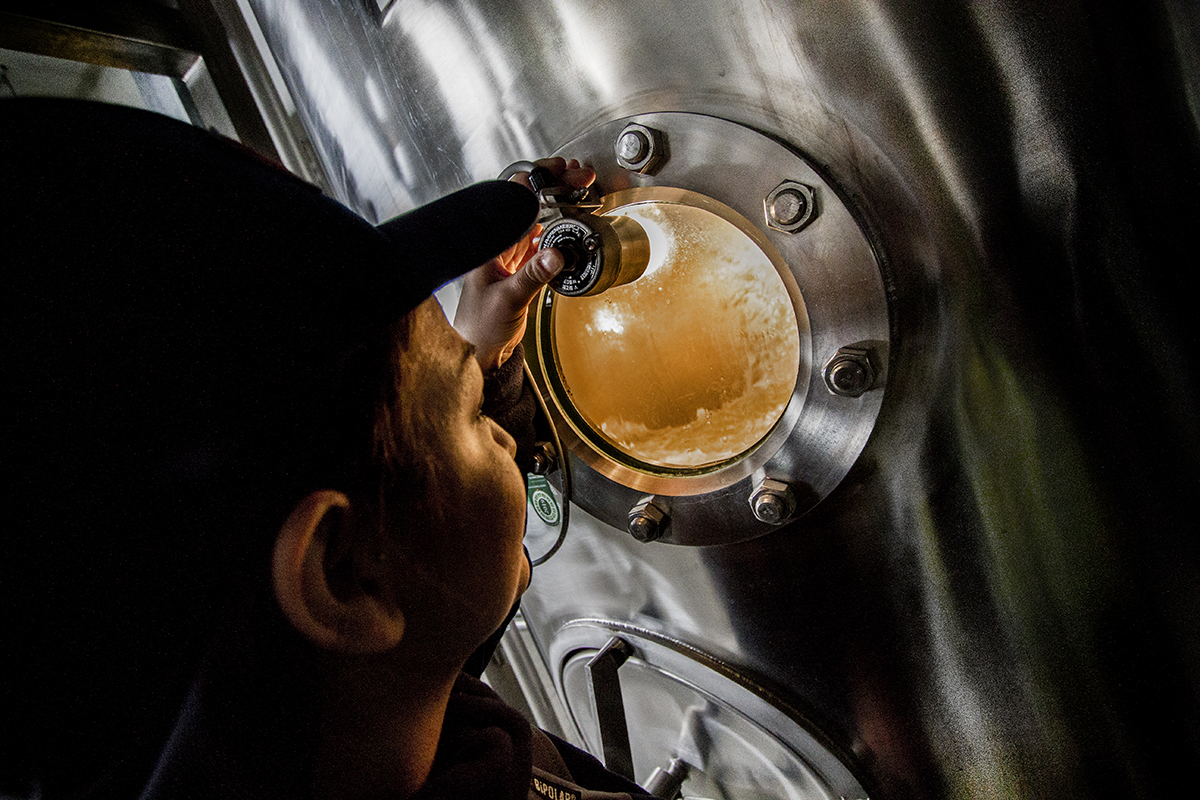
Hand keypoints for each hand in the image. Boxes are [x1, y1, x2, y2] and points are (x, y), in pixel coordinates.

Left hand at [453, 157, 594, 370]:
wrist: (479, 351)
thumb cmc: (479, 327)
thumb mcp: (508, 299)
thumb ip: (533, 275)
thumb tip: (556, 255)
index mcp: (488, 244)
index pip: (512, 200)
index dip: (537, 180)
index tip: (560, 172)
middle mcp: (498, 244)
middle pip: (527, 203)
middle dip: (554, 185)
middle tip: (579, 176)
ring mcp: (510, 254)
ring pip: (536, 218)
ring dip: (558, 203)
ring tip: (580, 189)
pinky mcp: (521, 267)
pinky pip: (541, 239)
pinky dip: (558, 228)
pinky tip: (571, 223)